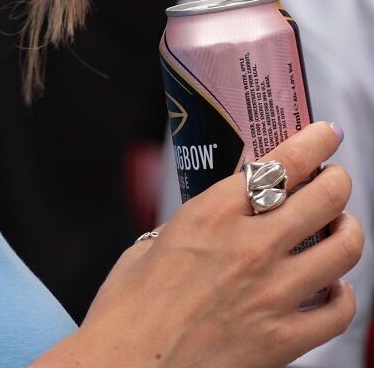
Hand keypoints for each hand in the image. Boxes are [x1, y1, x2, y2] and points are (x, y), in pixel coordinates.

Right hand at [41, 122, 360, 367]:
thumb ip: (195, 223)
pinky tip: (333, 289)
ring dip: (349, 230)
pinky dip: (343, 295)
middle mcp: (250, 247)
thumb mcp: (154, 242)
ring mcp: (272, 295)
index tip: (326, 135)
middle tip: (336, 179)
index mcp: (212, 213)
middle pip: (325, 198)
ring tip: (341, 228)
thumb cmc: (128, 310)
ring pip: (343, 249)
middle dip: (338, 181)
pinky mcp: (284, 342)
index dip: (315, 143)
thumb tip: (220, 215)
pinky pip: (339, 312)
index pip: (283, 163)